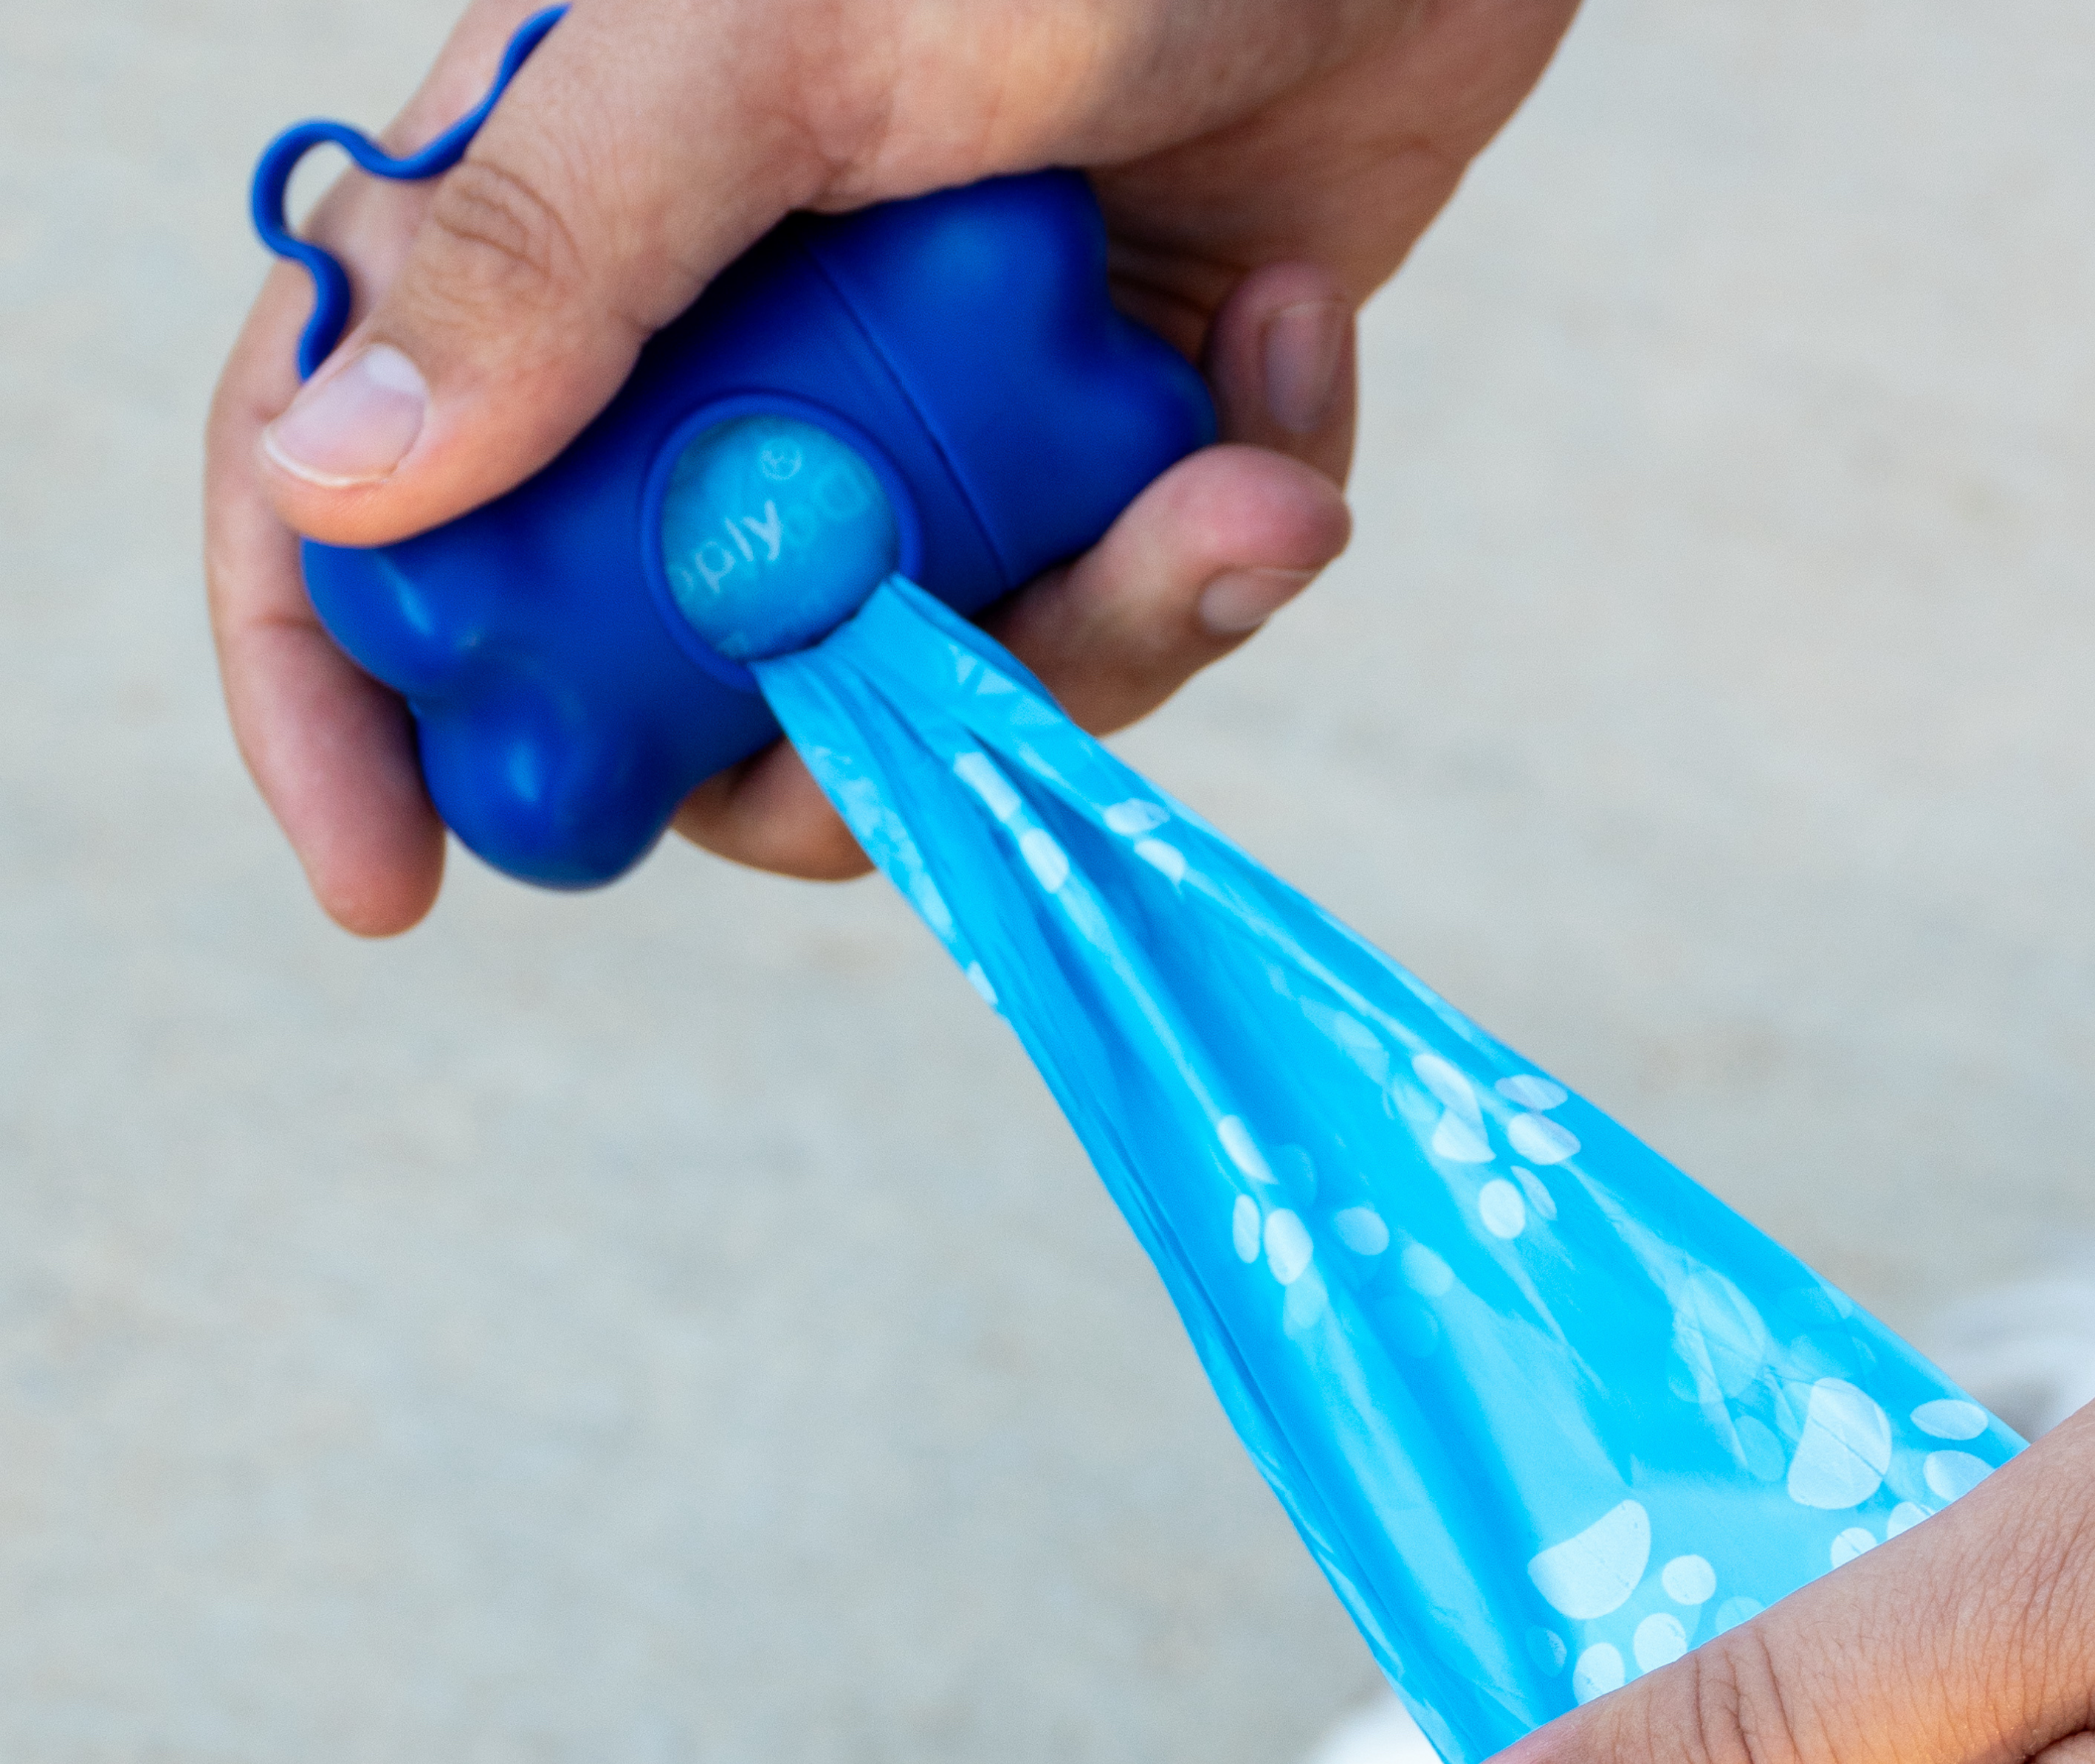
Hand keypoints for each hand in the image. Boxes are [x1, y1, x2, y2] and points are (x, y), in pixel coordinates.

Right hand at [207, 0, 1577, 933]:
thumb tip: (331, 480)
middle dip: (825, 748)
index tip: (388, 879)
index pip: (368, 483)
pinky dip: (1234, 525)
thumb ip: (555, 245)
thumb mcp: (771, 34)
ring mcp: (924, 421)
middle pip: (673, 677)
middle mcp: (730, 352)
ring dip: (1106, 634)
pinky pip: (1129, 609)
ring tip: (1246, 488)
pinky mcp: (1100, 449)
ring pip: (926, 691)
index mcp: (576, 221)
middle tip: (953, 702)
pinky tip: (1294, 348)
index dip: (338, 691)